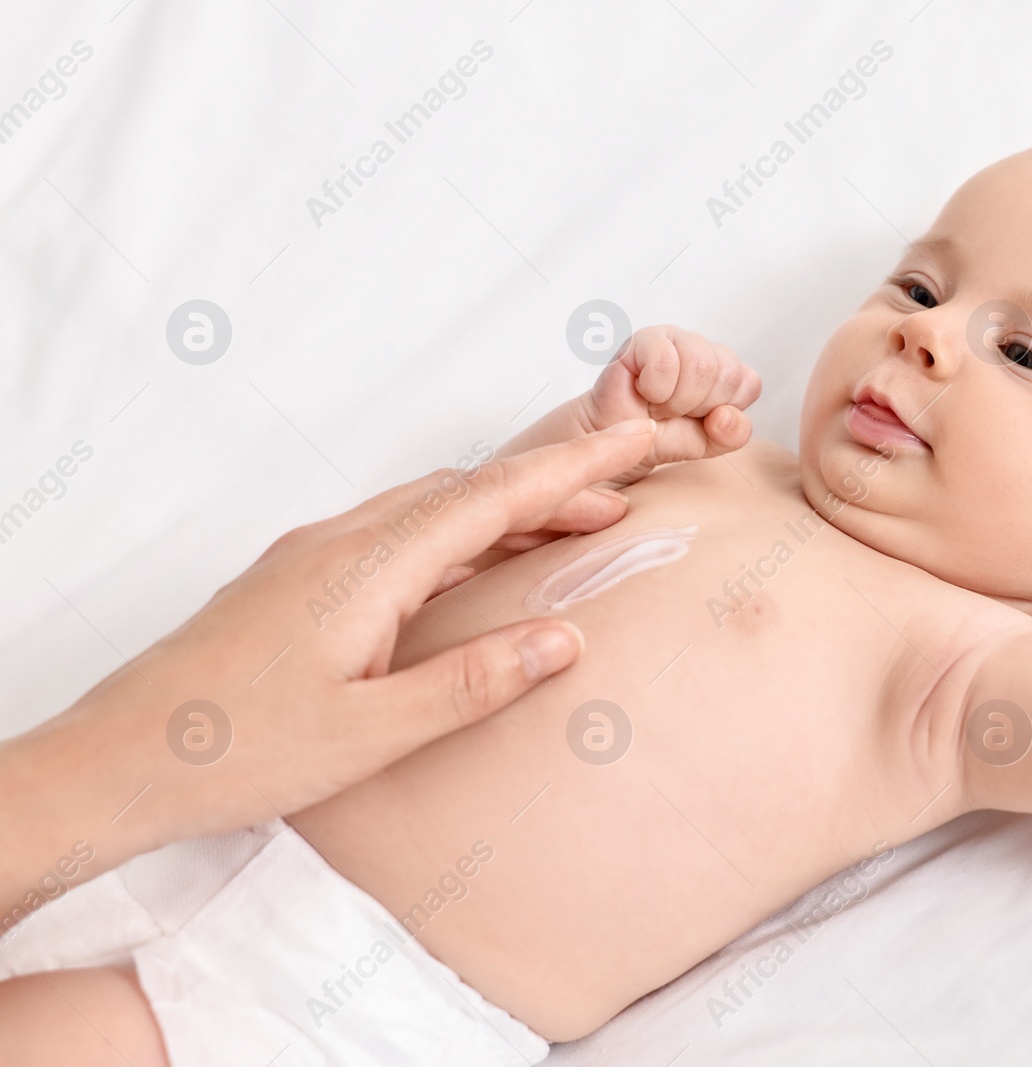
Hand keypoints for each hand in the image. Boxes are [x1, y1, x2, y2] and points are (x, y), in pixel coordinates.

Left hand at [0, 422, 656, 903]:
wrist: (113, 762)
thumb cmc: (232, 753)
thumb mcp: (371, 732)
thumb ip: (473, 681)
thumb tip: (563, 638)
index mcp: (366, 566)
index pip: (492, 496)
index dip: (573, 468)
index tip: (637, 439)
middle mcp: (339, 542)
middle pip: (466, 491)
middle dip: (551, 487)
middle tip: (623, 499)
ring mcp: (312, 556)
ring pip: (429, 510)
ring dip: (503, 511)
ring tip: (566, 532)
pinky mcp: (295, 580)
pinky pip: (396, 534)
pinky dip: (456, 536)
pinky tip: (473, 569)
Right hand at [580, 324, 761, 486]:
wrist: (618, 442)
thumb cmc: (662, 434)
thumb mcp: (709, 443)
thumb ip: (733, 434)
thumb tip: (726, 416)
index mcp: (725, 369)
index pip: (748, 384)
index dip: (723, 411)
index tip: (699, 419)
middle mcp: (704, 348)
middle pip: (726, 372)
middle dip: (698, 406)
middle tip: (674, 412)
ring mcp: (674, 338)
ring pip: (700, 365)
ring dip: (676, 400)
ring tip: (659, 404)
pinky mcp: (644, 339)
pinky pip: (666, 361)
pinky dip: (656, 388)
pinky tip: (643, 390)